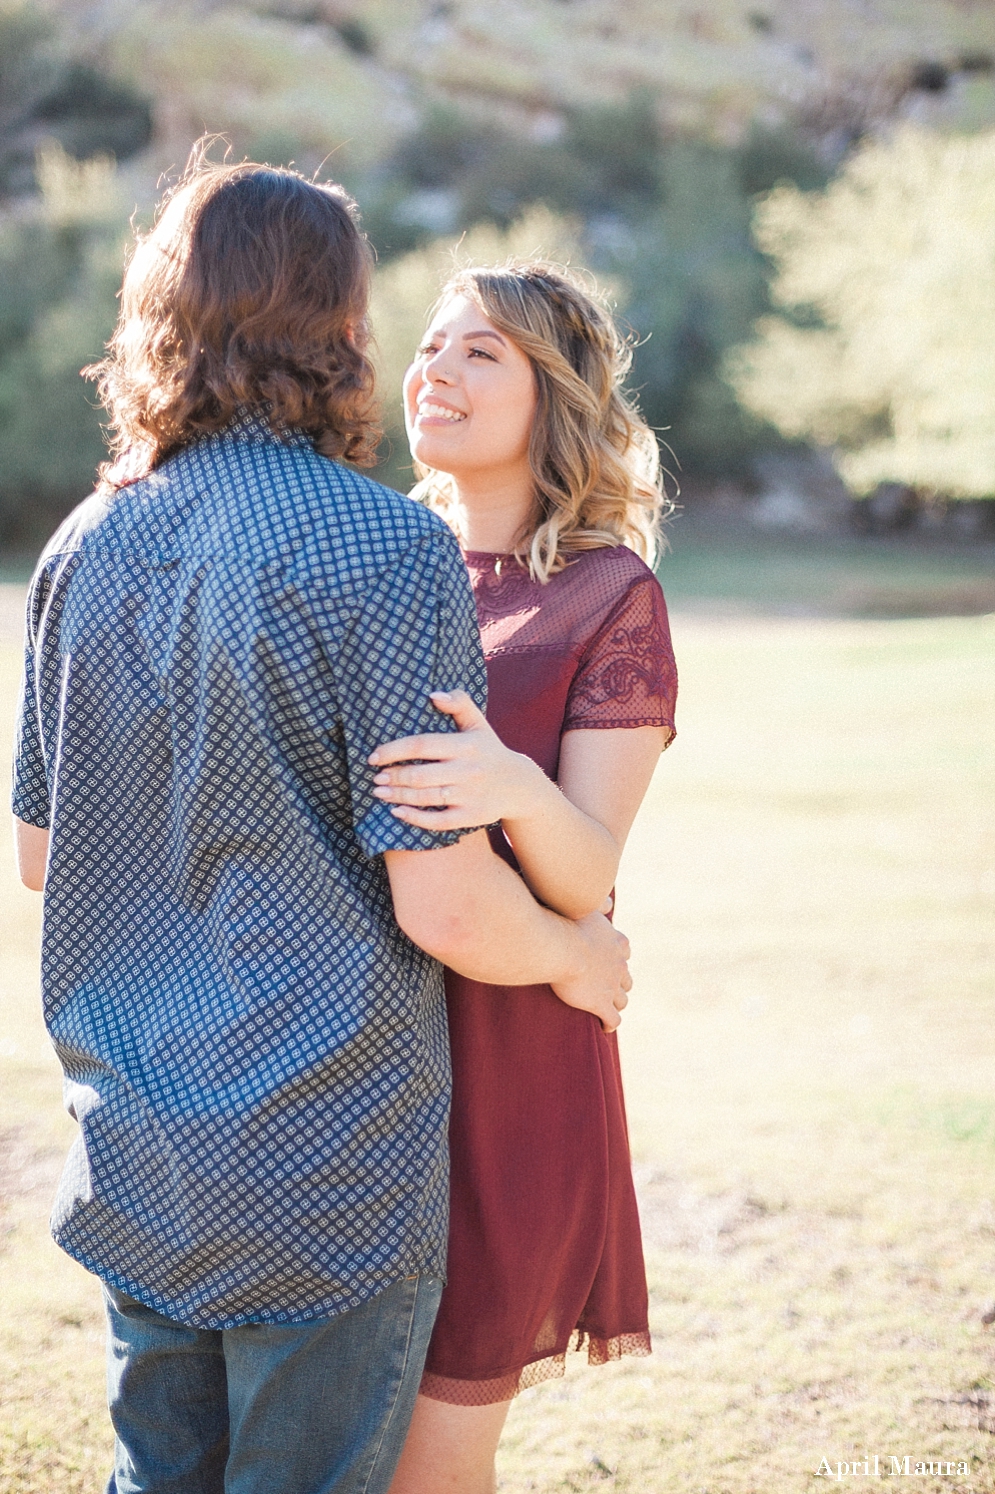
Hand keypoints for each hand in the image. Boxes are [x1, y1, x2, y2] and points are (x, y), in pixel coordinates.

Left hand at [368, 690, 546, 830]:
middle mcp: (468, 770)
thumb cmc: (489, 750)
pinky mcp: (471, 816)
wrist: (519, 785)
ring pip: (426, 798)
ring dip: (398, 796)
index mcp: (466, 745)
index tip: (374, 756)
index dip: (394, 751)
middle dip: (393, 777)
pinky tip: (397, 812)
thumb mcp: (478, 723)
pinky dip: (415, 818)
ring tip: (379, 792)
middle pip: (420, 775)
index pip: (422, 745)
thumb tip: (433, 695)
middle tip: (375, 778)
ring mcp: (470, 795)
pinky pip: (439, 820)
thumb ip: (459, 702)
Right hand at [551, 911, 631, 1032]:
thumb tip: (609, 903)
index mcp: (617, 942)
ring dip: (615, 1003)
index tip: (606, 963)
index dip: (616, 960)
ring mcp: (612, 986)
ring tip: (605, 1008)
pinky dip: (610, 1023)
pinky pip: (613, 1019)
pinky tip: (605, 1027)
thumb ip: (598, 903)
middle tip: (606, 988)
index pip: (624, 953)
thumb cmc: (565, 922)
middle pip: (626, 978)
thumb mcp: (584, 905)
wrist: (560, 947)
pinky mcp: (601, 1004)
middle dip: (618, 983)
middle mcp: (619, 965)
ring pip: (622, 999)